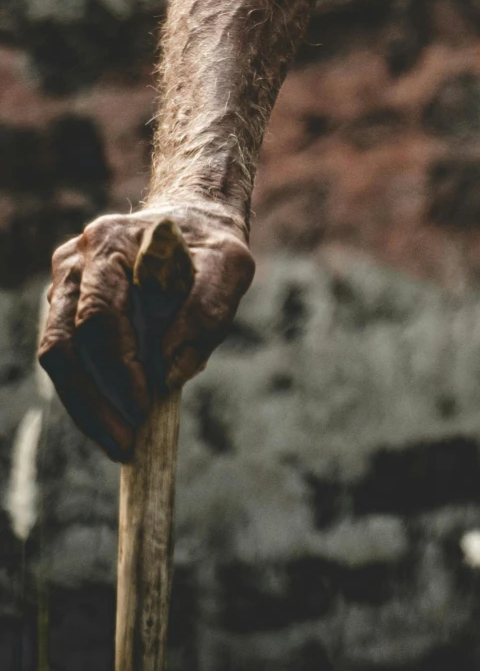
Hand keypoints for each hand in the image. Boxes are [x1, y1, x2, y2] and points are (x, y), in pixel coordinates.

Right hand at [38, 205, 255, 462]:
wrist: (193, 227)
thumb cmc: (211, 248)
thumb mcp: (230, 267)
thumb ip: (206, 311)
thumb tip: (169, 373)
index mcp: (111, 241)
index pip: (99, 315)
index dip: (119, 365)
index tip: (146, 403)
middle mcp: (76, 261)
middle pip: (65, 343)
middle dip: (95, 401)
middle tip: (128, 442)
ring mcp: (65, 284)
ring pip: (57, 356)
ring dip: (86, 407)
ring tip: (122, 443)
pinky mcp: (65, 308)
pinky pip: (67, 360)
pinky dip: (88, 396)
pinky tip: (115, 422)